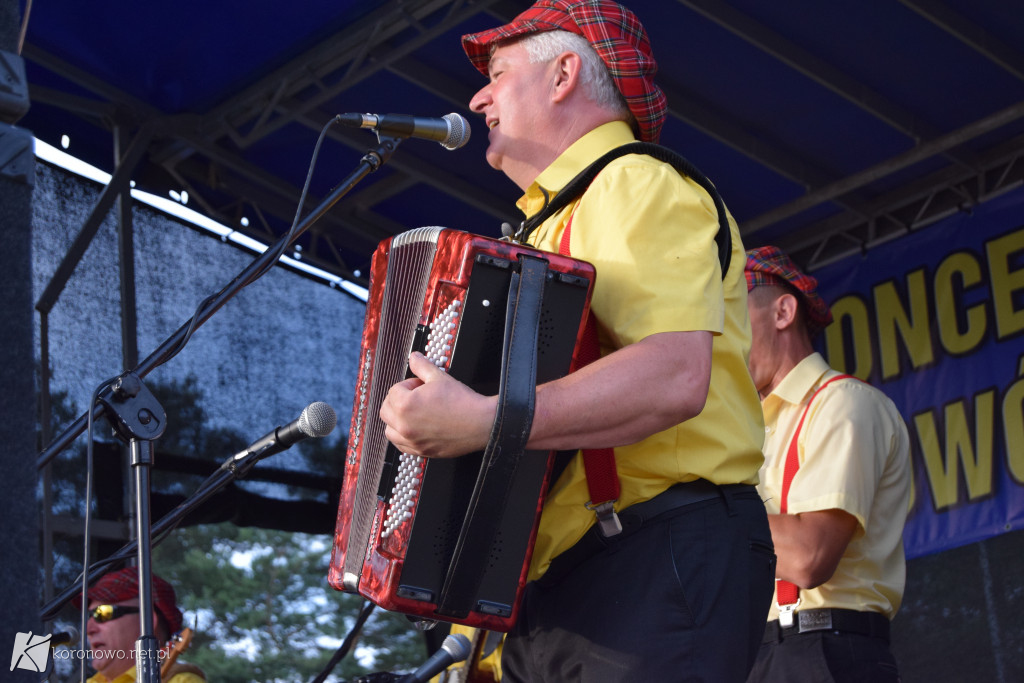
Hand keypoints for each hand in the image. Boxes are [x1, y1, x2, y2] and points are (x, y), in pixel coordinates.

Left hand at [379, 352, 495, 457]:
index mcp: (406, 406)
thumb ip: (421, 366)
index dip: (408, 384)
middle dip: (398, 400)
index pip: (394, 390)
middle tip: (416, 396)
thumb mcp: (440, 377)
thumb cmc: (462, 403)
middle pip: (386, 410)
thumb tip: (413, 357)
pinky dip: (403, 437)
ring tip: (412, 413)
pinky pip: (401, 445)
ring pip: (389, 430)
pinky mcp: (421, 451)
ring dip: (396, 419)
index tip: (421, 385)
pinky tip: (414, 428)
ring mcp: (412, 441)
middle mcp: (405, 426)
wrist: (481, 423)